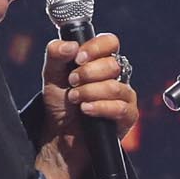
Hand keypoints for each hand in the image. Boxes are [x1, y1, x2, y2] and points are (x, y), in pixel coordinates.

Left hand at [37, 31, 136, 178]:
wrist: (61, 136)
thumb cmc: (61, 105)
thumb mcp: (51, 76)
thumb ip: (56, 55)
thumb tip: (71, 46)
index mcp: (101, 61)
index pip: (110, 42)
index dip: (95, 48)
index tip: (78, 59)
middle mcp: (116, 76)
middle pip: (112, 64)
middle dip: (87, 73)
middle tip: (72, 83)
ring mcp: (124, 96)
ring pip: (114, 86)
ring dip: (89, 92)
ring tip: (75, 99)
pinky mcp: (128, 116)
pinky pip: (120, 107)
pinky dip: (99, 107)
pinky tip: (86, 110)